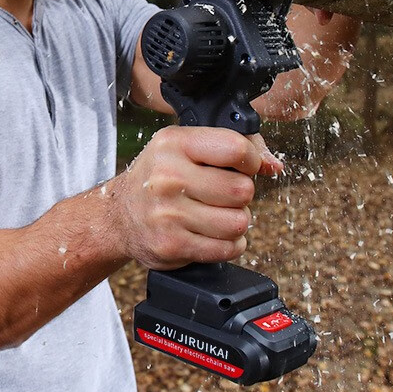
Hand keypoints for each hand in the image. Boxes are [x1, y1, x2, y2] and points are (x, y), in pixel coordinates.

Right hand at [108, 126, 281, 269]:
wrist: (118, 215)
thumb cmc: (160, 176)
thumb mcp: (185, 146)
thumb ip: (233, 147)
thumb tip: (274, 165)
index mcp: (174, 143)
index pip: (235, 148)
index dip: (251, 160)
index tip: (244, 165)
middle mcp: (168, 177)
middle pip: (241, 190)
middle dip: (242, 194)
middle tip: (224, 193)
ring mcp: (168, 214)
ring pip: (238, 222)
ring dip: (236, 220)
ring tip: (217, 213)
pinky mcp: (172, 245)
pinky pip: (227, 248)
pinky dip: (229, 243)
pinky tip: (212, 233)